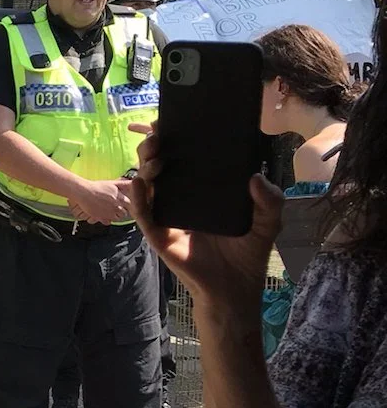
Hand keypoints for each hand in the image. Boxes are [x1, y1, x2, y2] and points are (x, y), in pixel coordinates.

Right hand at [68, 177, 133, 225]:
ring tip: (109, 210)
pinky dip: (106, 219)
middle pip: (124, 213)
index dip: (125, 204)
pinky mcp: (101, 218)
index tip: (122, 202)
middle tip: (114, 206)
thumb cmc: (97, 187)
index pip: (129, 204)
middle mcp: (116, 207)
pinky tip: (103, 214)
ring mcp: (109, 213)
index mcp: (120, 198)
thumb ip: (125, 184)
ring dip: (114, 215)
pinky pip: (108, 222)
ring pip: (117, 218)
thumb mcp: (112, 183)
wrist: (84, 192)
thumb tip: (135, 182)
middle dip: (121, 210)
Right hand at [130, 121, 280, 310]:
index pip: (186, 157)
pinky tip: (139, 184)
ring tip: (155, 158)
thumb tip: (255, 176)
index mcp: (204, 188)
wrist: (234, 288)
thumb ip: (270, 199)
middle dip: (154, 146)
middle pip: (160, 164)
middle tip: (160, 134)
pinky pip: (143, 214)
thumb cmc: (248, 252)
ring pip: (147, 184)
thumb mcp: (268, 221)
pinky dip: (137, 199)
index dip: (177, 137)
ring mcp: (167, 214)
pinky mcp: (158, 233)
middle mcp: (181, 197)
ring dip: (145, 166)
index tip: (175, 119)